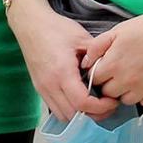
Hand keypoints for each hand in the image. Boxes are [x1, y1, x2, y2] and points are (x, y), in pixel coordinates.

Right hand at [8, 0, 118, 124]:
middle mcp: (50, 85)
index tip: (112, 100)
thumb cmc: (55, 28)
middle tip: (108, 105)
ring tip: (95, 105)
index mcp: (62, 72)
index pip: (82, 103)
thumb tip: (109, 71)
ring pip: (64, 116)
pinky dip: (70, 111)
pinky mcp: (39, 89)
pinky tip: (80, 101)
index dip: (101, 107)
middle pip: (74, 115)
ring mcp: (43, 89)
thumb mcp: (81, 38)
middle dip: (94, 115)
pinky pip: (56, 110)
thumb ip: (97, 56)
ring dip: (81, 116)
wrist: (30, 25)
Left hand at [82, 10, 142, 109]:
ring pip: (125, 101)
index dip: (98, 74)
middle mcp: (126, 80)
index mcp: (113, 65)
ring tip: (132, 77)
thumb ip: (96, 47)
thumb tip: (85, 63)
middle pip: (108, 93)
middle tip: (118, 73)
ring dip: (126, 92)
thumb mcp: (117, 31)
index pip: (95, 80)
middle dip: (110, 84)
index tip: (105, 69)